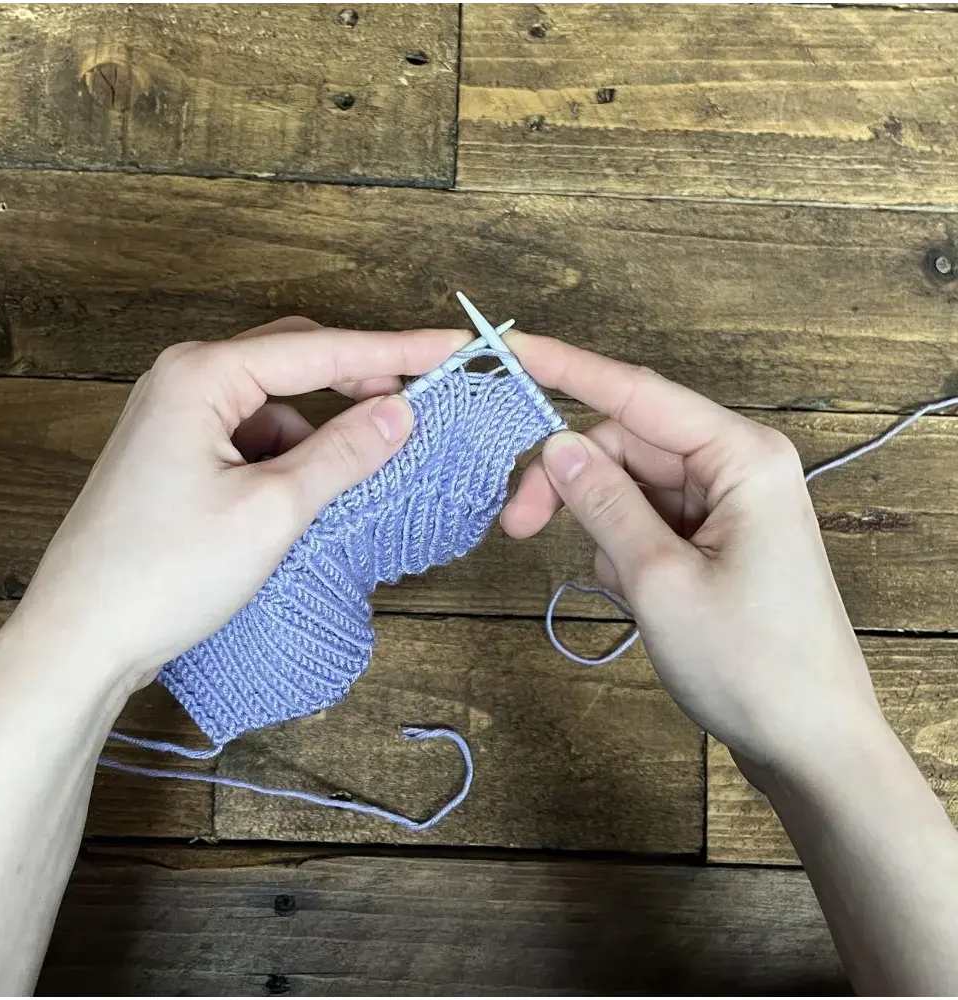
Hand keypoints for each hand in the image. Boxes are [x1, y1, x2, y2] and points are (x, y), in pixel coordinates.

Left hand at [13, 317, 465, 690]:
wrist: (80, 637)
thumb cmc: (167, 572)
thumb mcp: (272, 511)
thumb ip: (343, 454)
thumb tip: (402, 412)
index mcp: (202, 375)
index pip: (319, 351)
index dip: (394, 350)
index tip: (453, 347)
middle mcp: (184, 381)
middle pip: (294, 362)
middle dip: (356, 382)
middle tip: (418, 403)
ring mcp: (176, 419)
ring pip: (275, 406)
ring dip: (322, 432)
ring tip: (359, 475)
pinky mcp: (177, 457)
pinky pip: (252, 439)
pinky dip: (290, 459)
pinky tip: (307, 499)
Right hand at [501, 334, 885, 777]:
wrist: (809, 747)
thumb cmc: (749, 662)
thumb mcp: (657, 578)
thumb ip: (602, 502)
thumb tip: (554, 443)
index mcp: (740, 457)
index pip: (638, 394)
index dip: (569, 370)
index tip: (509, 349)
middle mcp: (736, 468)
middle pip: (627, 446)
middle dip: (571, 481)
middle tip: (516, 525)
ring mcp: (727, 507)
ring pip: (631, 488)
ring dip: (603, 529)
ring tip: (621, 590)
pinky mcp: (716, 543)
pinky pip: (648, 523)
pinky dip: (625, 553)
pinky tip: (640, 600)